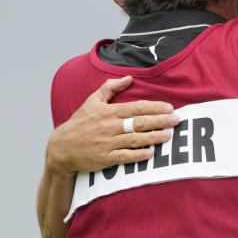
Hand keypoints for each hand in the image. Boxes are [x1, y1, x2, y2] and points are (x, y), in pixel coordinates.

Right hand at [46, 76, 178, 173]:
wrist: (61, 148)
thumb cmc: (79, 124)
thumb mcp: (92, 101)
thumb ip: (110, 88)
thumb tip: (128, 78)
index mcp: (108, 112)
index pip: (135, 107)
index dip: (154, 107)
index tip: (169, 107)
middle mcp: (109, 126)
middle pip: (139, 122)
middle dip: (160, 120)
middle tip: (176, 120)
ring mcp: (108, 143)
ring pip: (135, 139)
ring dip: (154, 137)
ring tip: (169, 135)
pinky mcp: (105, 158)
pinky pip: (125, 157)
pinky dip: (138, 155)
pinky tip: (151, 153)